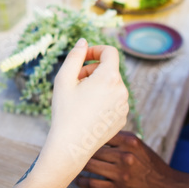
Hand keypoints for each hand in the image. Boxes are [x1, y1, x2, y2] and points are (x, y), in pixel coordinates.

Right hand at [39, 40, 128, 178]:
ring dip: (97, 85)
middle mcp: (122, 90)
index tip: (83, 57)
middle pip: (109, 69)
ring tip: (80, 98)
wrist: (71, 146)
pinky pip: (114, 100)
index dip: (95, 50)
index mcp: (109, 77)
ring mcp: (124, 106)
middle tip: (75, 82)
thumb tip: (83, 41)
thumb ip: (75, 56)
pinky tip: (88, 112)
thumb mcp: (64, 79)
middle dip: (92, 70)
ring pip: (112, 85)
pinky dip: (103, 100)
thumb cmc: (65, 111)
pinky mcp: (123, 118)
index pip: (110, 52)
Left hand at [76, 131, 185, 187]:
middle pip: (93, 149)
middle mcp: (125, 156)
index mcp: (130, 141)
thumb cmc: (152, 165)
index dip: (86, 133)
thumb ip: (121, 139)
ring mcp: (121, 174)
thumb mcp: (140, 146)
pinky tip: (77, 180)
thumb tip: (97, 131)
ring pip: (90, 165)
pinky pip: (93, 184)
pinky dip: (82, 181)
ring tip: (68, 163)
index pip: (101, 133)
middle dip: (78, 148)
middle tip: (65, 147)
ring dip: (77, 165)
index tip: (74, 133)